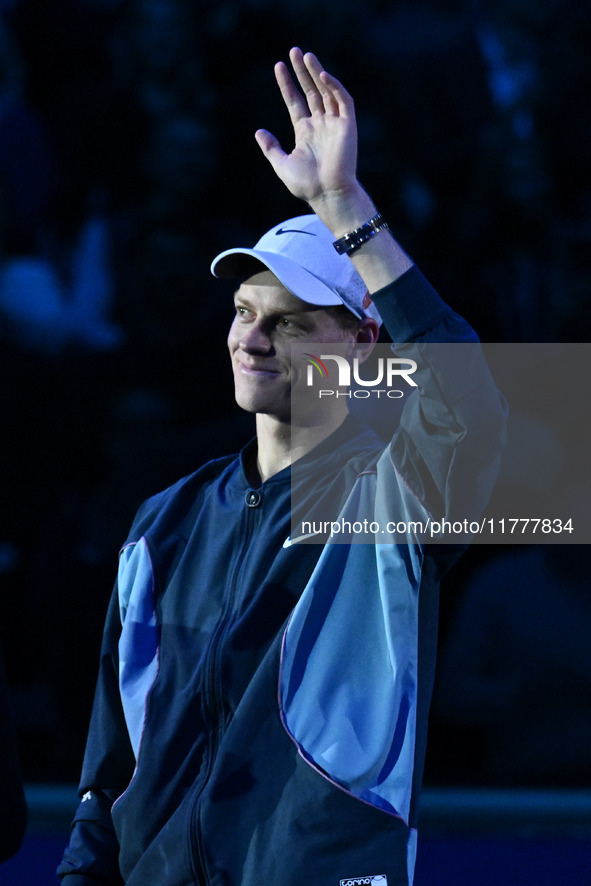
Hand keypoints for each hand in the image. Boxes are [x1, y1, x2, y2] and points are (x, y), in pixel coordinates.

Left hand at [255, 48, 359, 210]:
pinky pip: (343, 101)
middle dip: (302, 72)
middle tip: (293, 51)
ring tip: (305, 55)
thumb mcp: (282, 164)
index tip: (278, 67)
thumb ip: (271, 148)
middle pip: (311, 91)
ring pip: (326, 91)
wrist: (328, 195)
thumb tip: (259, 131)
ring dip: (317, 73)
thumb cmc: (307, 185)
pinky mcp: (347, 126)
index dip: (287, 85)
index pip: (295, 101)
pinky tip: (322, 75)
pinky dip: (334, 87)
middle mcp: (320, 125)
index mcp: (305, 132)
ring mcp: (334, 124)